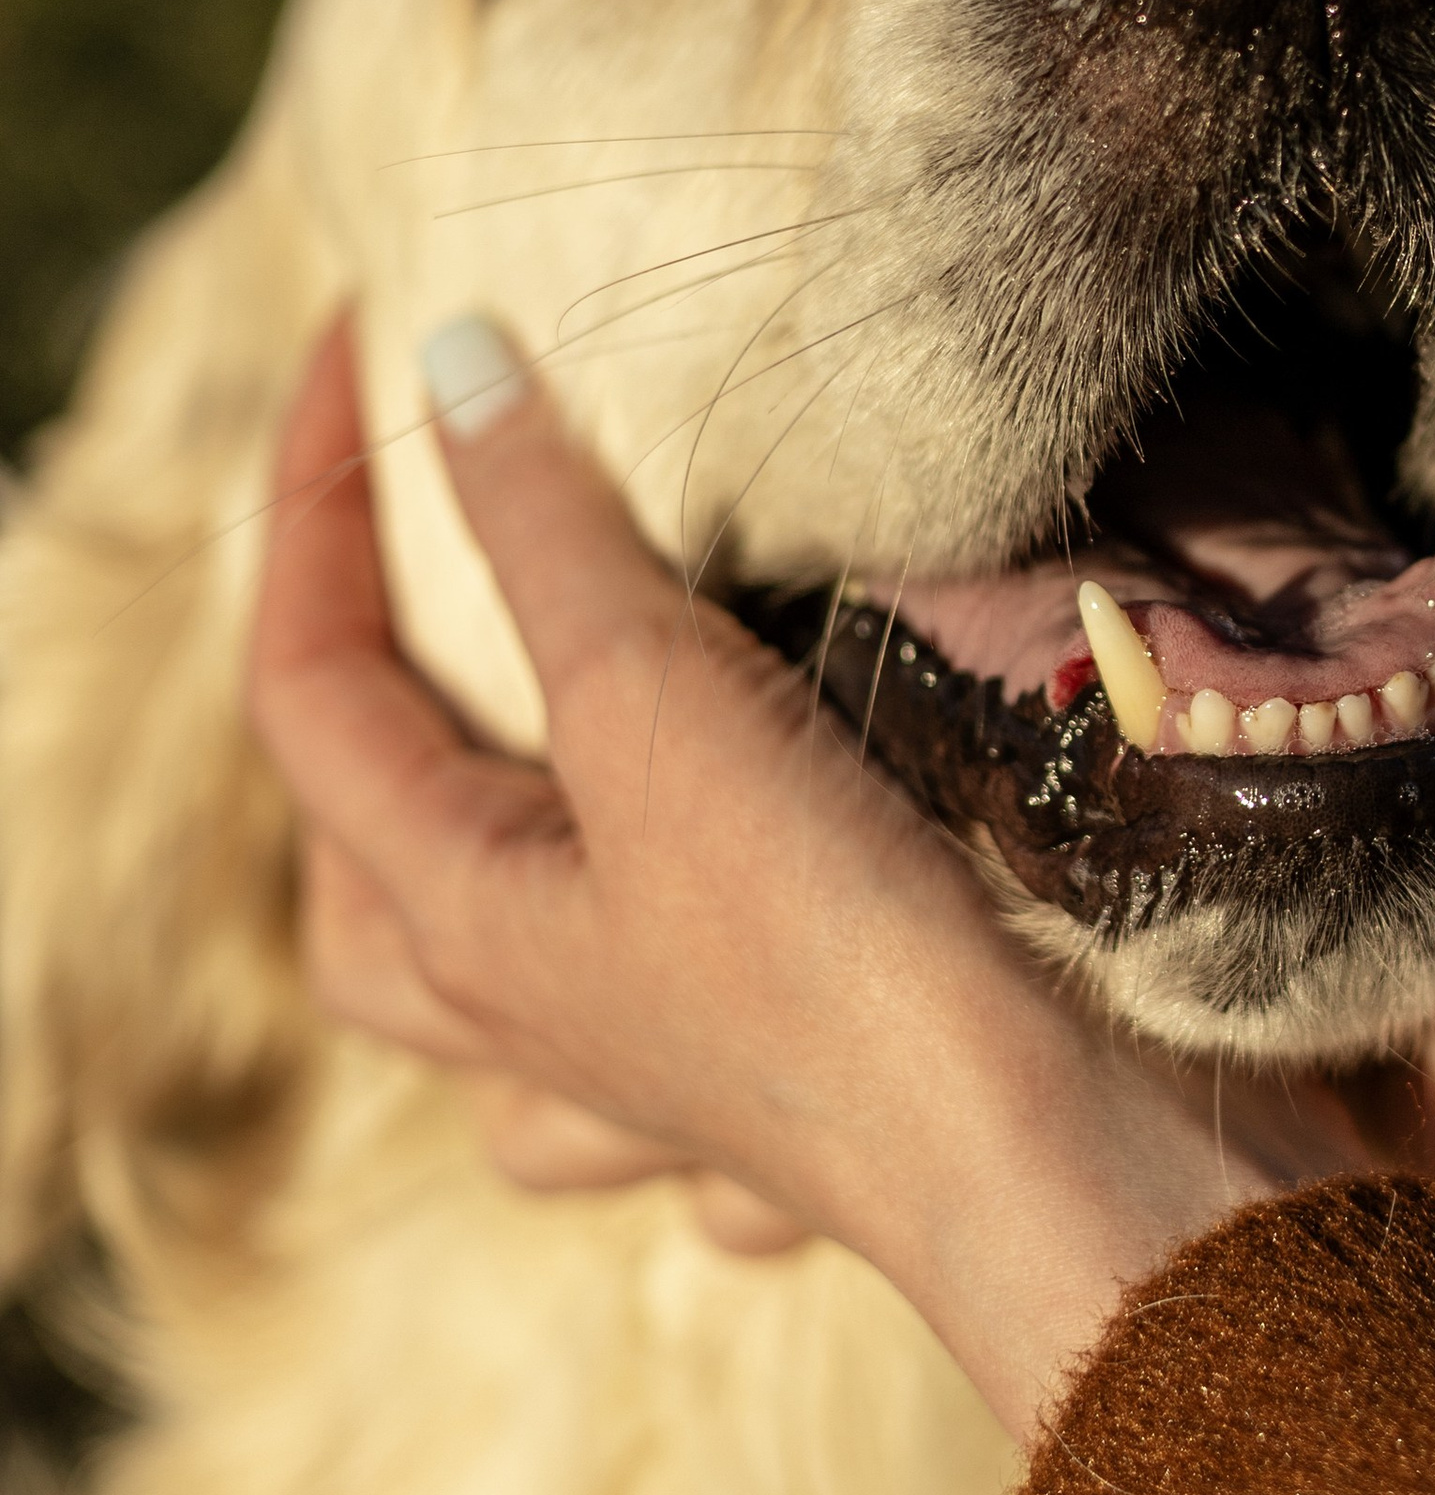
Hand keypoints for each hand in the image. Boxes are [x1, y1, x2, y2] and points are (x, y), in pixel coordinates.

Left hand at [247, 319, 1358, 1440]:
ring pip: (504, 1001)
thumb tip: (452, 365)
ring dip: (484, 885)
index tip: (370, 334)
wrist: (1067, 1160)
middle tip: (405, 578)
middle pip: (364, 884)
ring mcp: (666, 1084)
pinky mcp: (806, 1099)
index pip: (307, 691)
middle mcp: (541, 1020)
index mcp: (462, 927)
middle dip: (355, 730)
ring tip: (531, 772)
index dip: (309, 504)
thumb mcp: (664, 716)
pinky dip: (675, 1003)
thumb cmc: (839, 957)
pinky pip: (683, 1074)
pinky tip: (727, 942)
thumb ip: (551, 541)